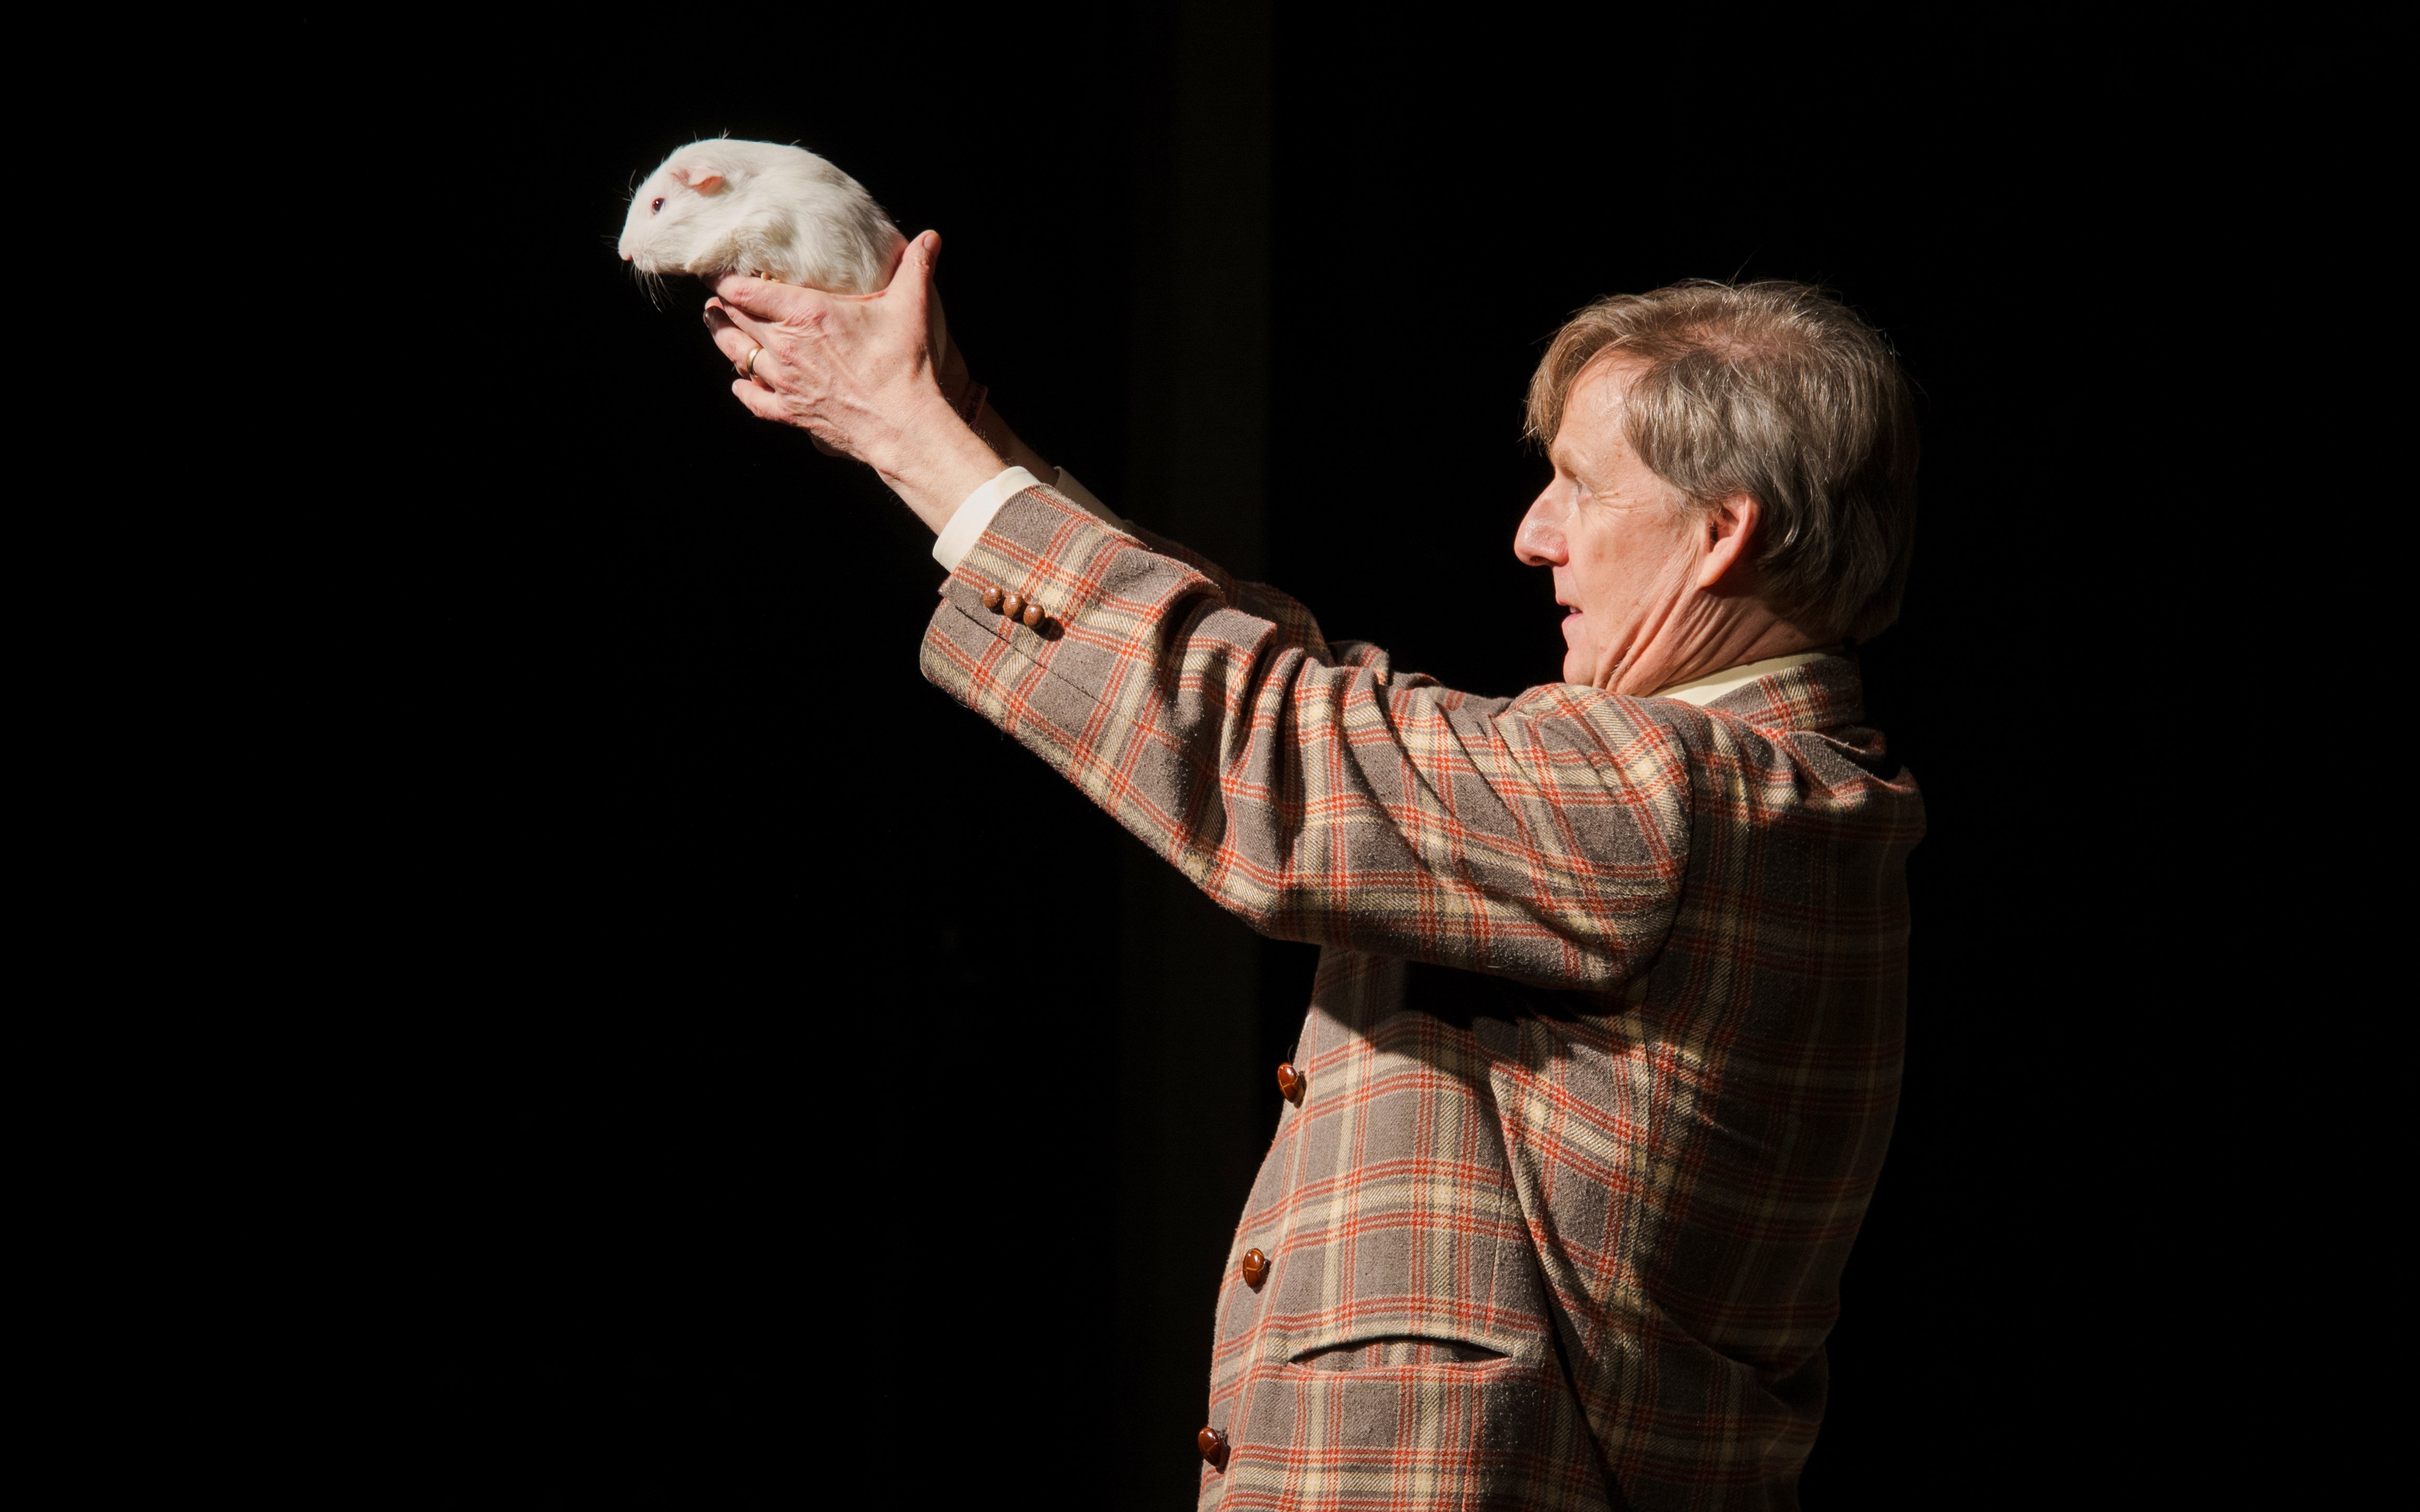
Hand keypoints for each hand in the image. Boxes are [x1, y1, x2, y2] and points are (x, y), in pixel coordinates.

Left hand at [701, 230, 1001, 532]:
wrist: (901, 424)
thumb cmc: (903, 365)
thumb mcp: (910, 307)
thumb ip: (916, 267)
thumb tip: (930, 237)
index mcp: (806, 313)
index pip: (744, 291)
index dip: (724, 279)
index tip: (717, 271)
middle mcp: (786, 346)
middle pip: (735, 319)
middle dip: (721, 304)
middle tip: (715, 295)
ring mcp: (784, 381)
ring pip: (736, 354)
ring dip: (722, 337)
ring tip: (715, 324)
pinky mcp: (790, 411)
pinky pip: (754, 399)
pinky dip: (743, 389)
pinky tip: (739, 383)